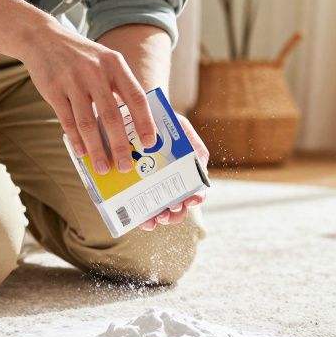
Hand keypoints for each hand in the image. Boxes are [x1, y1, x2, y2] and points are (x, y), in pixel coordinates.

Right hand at [21, 26, 156, 175]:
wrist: (43, 39)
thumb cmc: (81, 56)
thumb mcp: (105, 61)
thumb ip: (119, 87)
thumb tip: (134, 124)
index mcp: (115, 64)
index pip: (136, 97)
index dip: (145, 122)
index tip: (150, 143)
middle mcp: (95, 72)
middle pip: (112, 116)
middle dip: (120, 145)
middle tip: (126, 166)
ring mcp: (73, 80)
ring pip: (87, 123)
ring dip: (97, 149)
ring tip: (104, 167)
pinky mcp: (54, 89)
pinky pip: (67, 121)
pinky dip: (76, 140)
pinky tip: (83, 153)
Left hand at [140, 114, 208, 230]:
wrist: (136, 116)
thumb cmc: (163, 122)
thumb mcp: (181, 128)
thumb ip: (193, 144)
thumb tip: (200, 162)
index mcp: (185, 172)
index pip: (196, 191)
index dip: (196, 199)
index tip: (191, 200)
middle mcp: (171, 184)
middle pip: (179, 207)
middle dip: (175, 214)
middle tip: (168, 212)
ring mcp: (153, 188)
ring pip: (161, 212)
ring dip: (159, 219)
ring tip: (154, 219)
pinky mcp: (135, 189)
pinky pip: (140, 208)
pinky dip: (142, 217)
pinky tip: (141, 219)